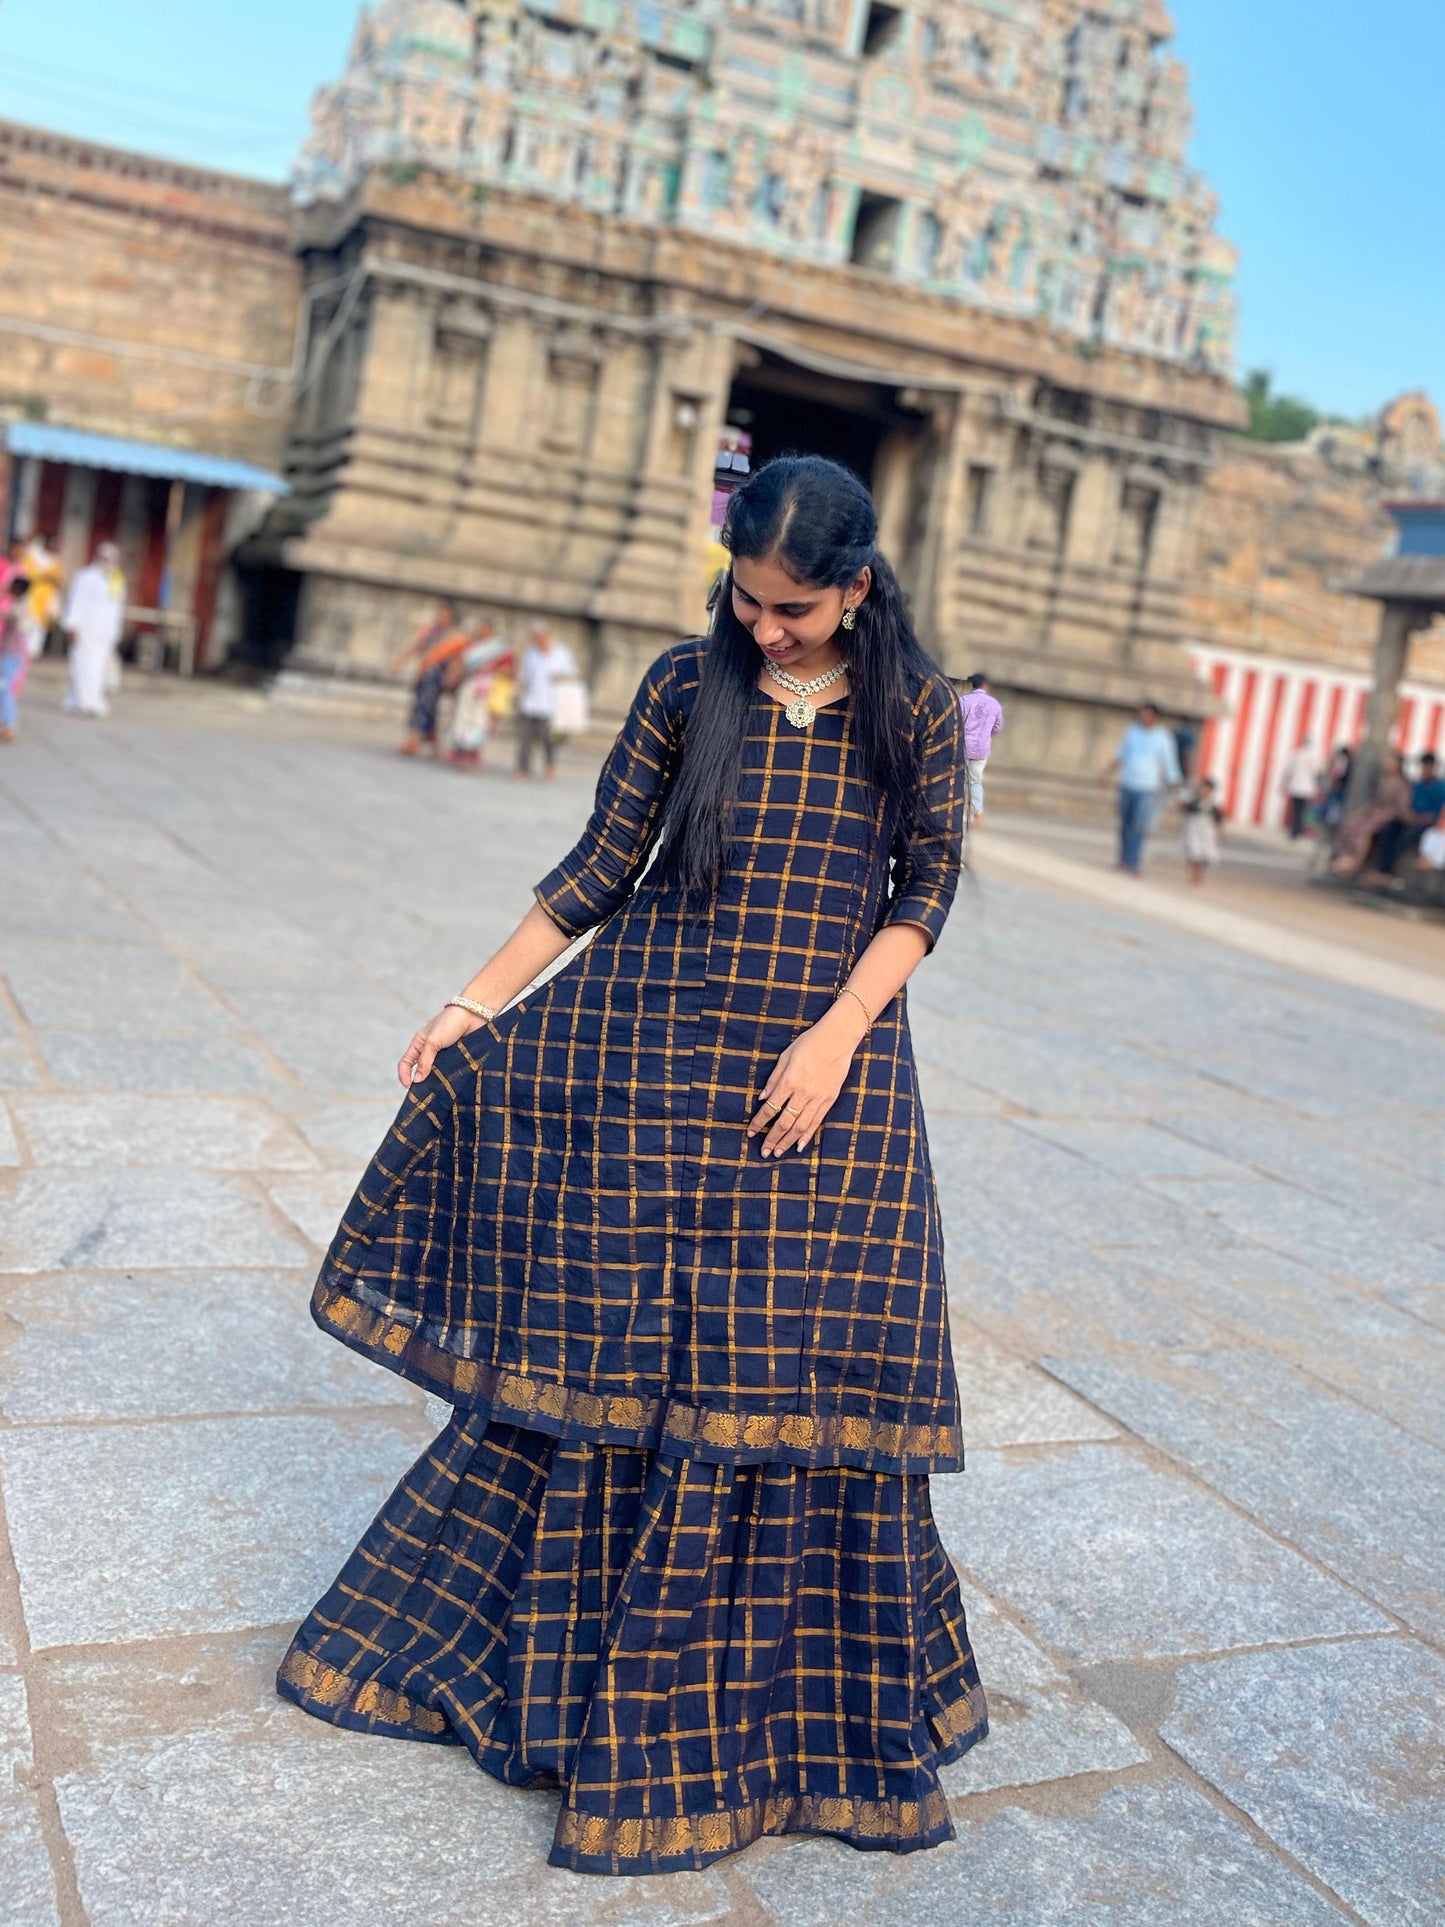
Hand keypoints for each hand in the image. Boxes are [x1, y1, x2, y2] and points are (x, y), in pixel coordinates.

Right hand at [397, 1004, 483, 1088]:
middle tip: (425, 1093)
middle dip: (421, 1082)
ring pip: (436, 1074)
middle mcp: (430, 1051)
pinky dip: (449, 1079)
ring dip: (437, 1082)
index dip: (404, 1074)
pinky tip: (451, 1085)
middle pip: (420, 1071)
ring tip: (439, 1091)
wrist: (475, 1014)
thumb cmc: (451, 1023)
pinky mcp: (457, 1059)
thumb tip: (417, 1080)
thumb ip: (425, 1060)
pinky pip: (450, 1072)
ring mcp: (444, 1056)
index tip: (408, 1085)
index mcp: (419, 1044)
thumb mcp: (433, 1041)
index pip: (406, 1063)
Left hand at [747, 1006, 865, 1157]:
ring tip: (778, 1153)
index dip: (759, 1123)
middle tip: (764, 1152)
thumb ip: (773, 1079)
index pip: (770, 1108)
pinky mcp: (830, 1099)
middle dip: (772, 1139)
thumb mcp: (785, 1056)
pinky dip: (807, 1135)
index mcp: (789, 1081)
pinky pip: (816, 1121)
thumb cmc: (809, 1043)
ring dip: (788, 1141)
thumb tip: (761, 1098)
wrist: (838, 1038)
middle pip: (784, 1122)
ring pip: (800, 1126)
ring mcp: (818, 1097)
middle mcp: (803, 1093)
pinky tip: (799, 1145)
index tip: (751, 1133)